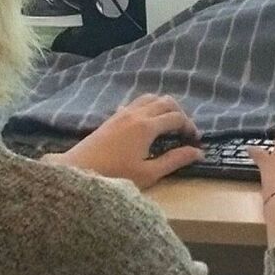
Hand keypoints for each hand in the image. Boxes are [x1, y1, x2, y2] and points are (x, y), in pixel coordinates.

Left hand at [41, 94, 203, 188]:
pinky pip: (136, 103)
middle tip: (185, 131)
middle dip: (180, 114)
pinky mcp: (112, 118)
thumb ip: (175, 160)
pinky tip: (147, 123)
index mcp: (147, 126)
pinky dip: (148, 107)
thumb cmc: (114, 176)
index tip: (195, 141)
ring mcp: (122, 113)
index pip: (177, 118)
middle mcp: (136, 114)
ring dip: (164, 107)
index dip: (190, 127)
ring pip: (150, 98)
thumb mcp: (148, 173)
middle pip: (166, 102)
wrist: (76, 173)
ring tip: (168, 124)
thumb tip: (198, 152)